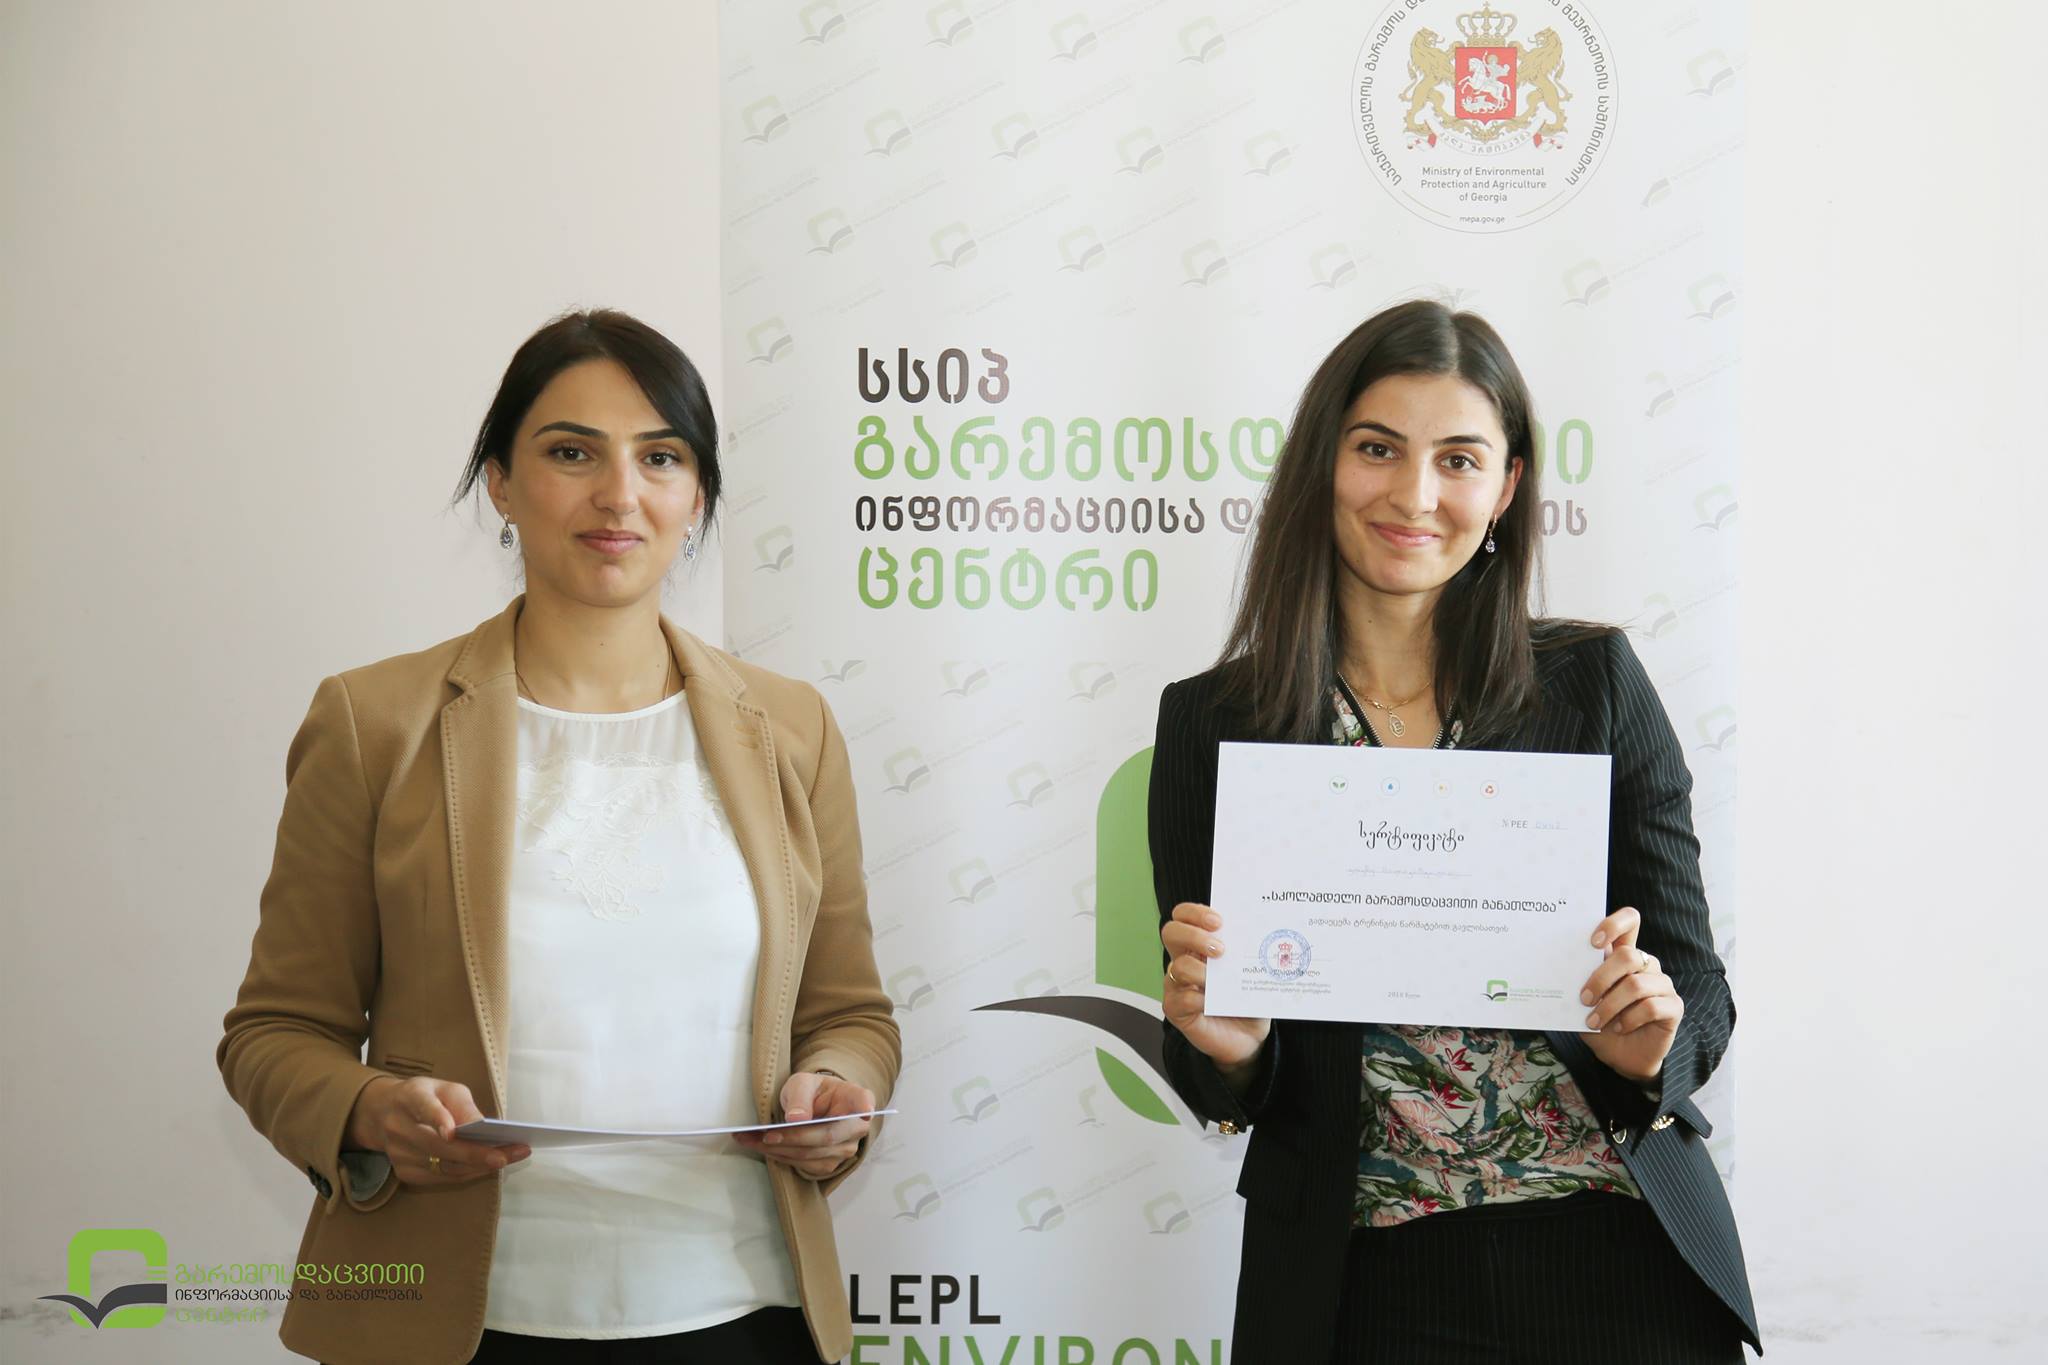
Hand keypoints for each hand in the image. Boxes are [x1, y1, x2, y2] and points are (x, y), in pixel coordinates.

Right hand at [344, 1076, 530, 1186]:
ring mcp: (398, 1153)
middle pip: (437, 1146)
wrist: (384, 1113)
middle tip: (506, 1156)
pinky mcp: (403, 1172)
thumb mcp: (445, 1089)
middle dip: (475, 1153)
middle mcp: (399, 1127)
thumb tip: (482, 1128)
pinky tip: (487, 1167)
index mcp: (410, 1097)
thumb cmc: (426, 1097)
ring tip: (508, 1159)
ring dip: (478, 1166)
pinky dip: (467, 1173)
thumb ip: (464, 1106)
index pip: (423, 1108)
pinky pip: (440, 1177)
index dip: (438, 1120)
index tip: (452, 1132)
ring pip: (442, 1166)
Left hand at [734, 1072, 874, 1179]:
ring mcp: (846, 1148)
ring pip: (812, 1154)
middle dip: (792, 1138)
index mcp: (854, 1098)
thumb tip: (797, 1118)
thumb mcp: (802, 1083)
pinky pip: (805, 1165)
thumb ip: (800, 1097)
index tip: (865, 1111)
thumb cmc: (811, 1092)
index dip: (865, 1107)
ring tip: (751, 1140)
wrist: (812, 1108)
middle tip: (763, 1134)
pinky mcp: (831, 1164)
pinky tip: (764, 1148)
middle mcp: (856, 1127)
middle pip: (826, 1137)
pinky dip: (782, 1157)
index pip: (863, 1101)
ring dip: (780, 1150)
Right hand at [1161, 903, 1271, 1078]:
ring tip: (1221, 982)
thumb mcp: (1253, 972)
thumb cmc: (1248, 1000)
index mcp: (1200, 945)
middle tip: (1219, 949)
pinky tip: (1213, 1004)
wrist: (1248, 1039)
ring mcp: (1178, 985)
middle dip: (1194, 935)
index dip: (1195, 912)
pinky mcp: (1176, 1009)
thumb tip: (1263, 935)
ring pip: (1178, 966)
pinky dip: (1198, 999)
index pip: (1184, 916)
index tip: (1219, 921)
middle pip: (1171, 932)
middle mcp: (1185, 960)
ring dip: (1202, 971)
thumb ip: (1251, 954)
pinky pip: (1181, 998)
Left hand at [1579, 906, 1682, 1083]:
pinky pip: (1651, 1006)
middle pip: (1628, 955)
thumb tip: (1560, 968)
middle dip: (1601, 978)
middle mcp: (1646, 965)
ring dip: (1610, 1005)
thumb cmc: (1601, 1024)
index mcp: (1624, 956)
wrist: (1622, 1057)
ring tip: (1594, 1021)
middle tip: (1583, 999)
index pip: (1629, 921)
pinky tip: (1619, 1027)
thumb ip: (1580, 982)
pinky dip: (1629, 1019)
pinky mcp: (1673, 1006)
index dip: (1613, 924)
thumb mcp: (1584, 1003)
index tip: (1592, 942)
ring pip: (1636, 984)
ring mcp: (1662, 984)